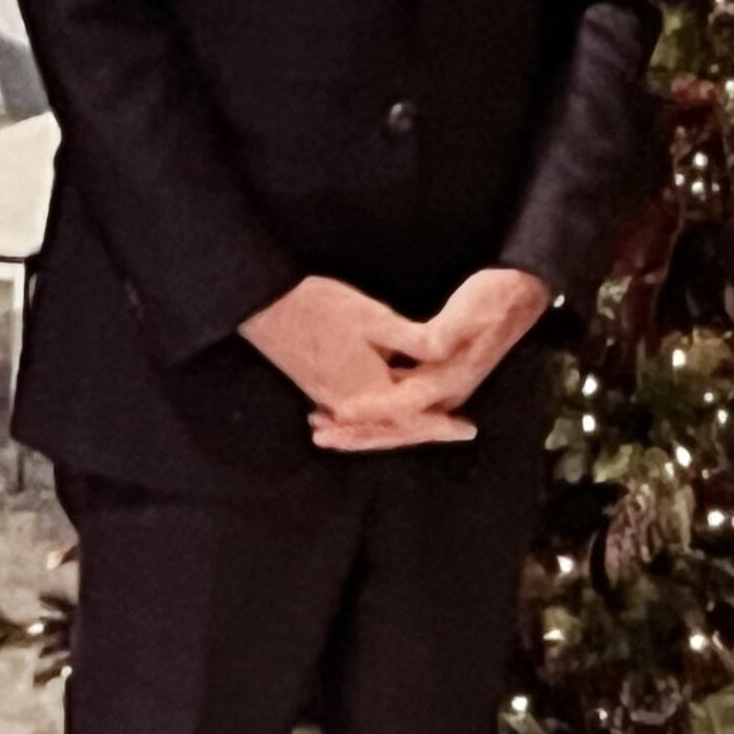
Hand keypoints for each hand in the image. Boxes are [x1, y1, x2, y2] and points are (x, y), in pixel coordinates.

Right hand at [239, 276, 476, 448]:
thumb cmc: (322, 305)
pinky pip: (352, 413)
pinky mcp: (314, 387)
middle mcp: (347, 404)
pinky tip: (383, 409)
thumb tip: (448, 355)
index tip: (469, 428)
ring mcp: (326, 398)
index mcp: (367, 390)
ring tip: (428, 424)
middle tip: (456, 429)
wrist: (263, 304)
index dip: (442, 424)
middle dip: (424, 428)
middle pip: (394, 426)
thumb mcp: (374, 318)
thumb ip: (413, 341)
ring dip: (398, 425)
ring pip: (373, 421)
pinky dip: (373, 417)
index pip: (414, 417)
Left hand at [307, 266, 551, 453]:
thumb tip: (426, 352)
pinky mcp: (438, 377)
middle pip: (397, 425)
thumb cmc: (493, 298)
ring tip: (323, 426)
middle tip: (318, 433)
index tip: (339, 411)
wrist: (521, 291)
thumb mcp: (468, 313)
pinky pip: (400, 405)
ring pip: (396, 420)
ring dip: (361, 426)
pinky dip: (373, 411)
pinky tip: (349, 404)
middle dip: (358, 432)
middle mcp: (447, 393)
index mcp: (451, 380)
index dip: (370, 411)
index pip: (404, 406)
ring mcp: (443, 388)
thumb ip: (443, 336)